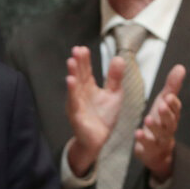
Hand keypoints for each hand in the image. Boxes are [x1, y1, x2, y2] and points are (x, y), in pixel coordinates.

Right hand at [65, 46, 124, 175]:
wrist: (98, 140)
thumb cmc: (103, 117)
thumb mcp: (114, 94)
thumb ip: (115, 77)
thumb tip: (119, 58)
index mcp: (88, 87)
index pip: (85, 71)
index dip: (84, 60)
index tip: (82, 48)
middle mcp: (80, 94)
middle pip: (79, 75)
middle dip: (77, 63)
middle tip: (76, 50)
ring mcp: (76, 104)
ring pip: (74, 87)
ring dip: (72, 74)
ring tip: (71, 61)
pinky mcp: (76, 115)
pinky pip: (73, 102)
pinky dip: (72, 92)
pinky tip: (70, 81)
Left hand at [135, 64, 184, 181]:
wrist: (157, 150)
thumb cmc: (160, 121)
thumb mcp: (164, 103)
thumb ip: (172, 87)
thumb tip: (180, 67)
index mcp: (171, 115)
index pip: (175, 109)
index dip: (173, 103)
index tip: (169, 96)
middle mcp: (168, 127)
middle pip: (171, 121)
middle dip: (167, 113)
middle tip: (161, 105)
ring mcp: (160, 139)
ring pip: (161, 133)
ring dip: (155, 126)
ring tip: (147, 119)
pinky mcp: (150, 149)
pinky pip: (147, 145)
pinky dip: (143, 140)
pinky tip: (137, 133)